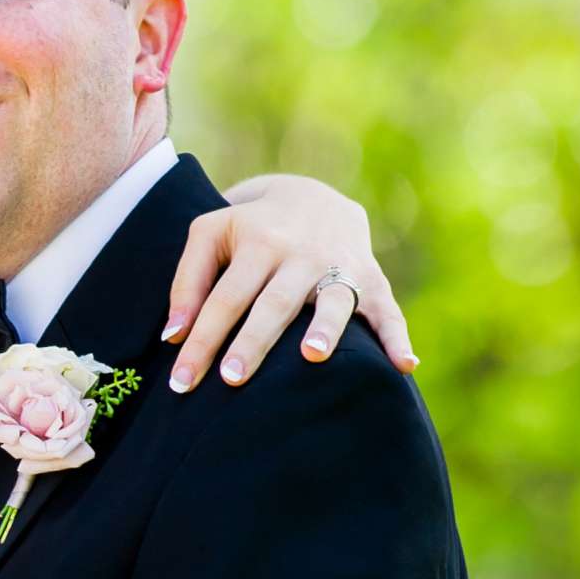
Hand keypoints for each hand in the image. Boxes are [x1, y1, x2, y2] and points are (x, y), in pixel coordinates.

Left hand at [163, 175, 416, 393]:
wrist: (311, 196)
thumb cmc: (248, 229)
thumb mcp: (210, 235)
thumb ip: (187, 281)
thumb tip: (173, 335)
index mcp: (258, 242)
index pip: (225, 298)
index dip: (202, 339)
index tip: (181, 382)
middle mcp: (301, 254)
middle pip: (274, 303)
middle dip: (254, 342)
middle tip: (232, 379)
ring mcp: (340, 265)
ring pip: (333, 300)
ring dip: (325, 328)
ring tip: (313, 356)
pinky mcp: (372, 277)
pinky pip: (388, 308)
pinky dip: (397, 336)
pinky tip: (406, 365)